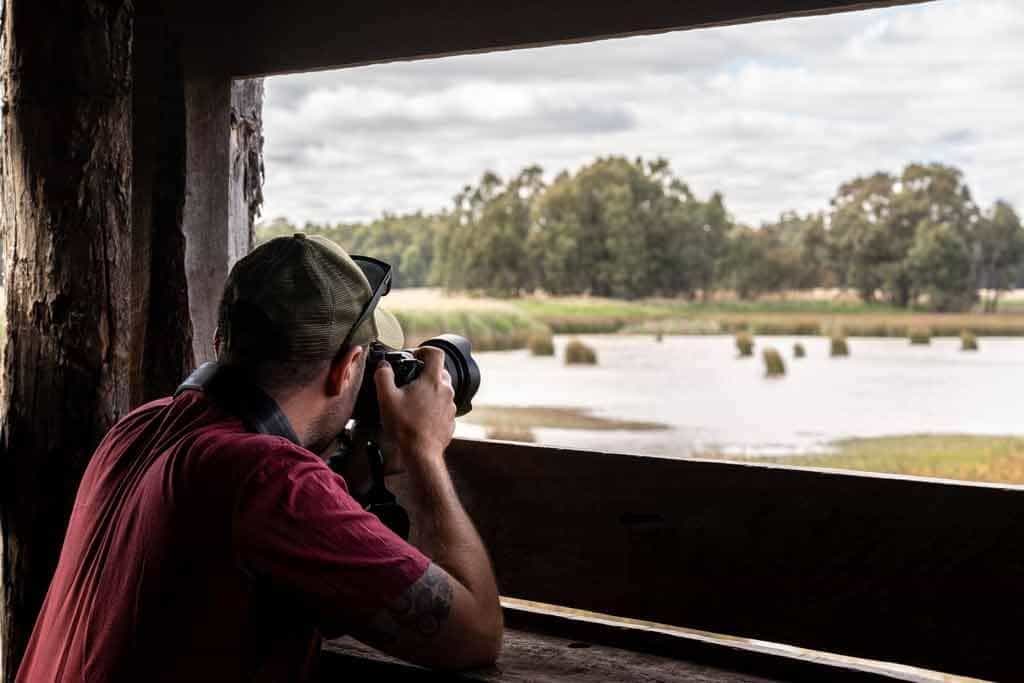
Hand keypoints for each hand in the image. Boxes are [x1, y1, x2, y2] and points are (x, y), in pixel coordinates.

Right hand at [374, 346, 455, 468]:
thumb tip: (383, 366)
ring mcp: (450, 406)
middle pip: (440, 371)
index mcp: (432, 381)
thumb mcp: (386, 398)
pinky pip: (443, 406)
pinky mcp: (451, 419)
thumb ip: (383, 376)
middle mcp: (446, 390)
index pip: (436, 353)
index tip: (415, 356)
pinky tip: (420, 415)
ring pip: (442, 389)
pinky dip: (433, 406)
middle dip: (426, 372)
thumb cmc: (405, 426)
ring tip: (413, 400)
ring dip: (429, 390)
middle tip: (410, 380)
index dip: (425, 350)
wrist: (421, 453)